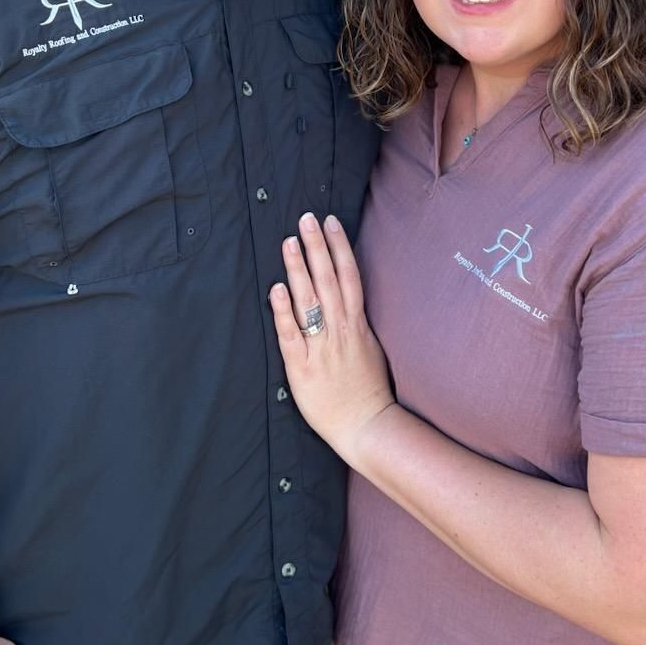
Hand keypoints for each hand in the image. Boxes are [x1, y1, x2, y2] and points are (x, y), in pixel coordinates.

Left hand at [270, 213, 394, 464]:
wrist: (366, 427)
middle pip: (328, 279)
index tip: (330, 222)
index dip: (339, 247)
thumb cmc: (368, 389)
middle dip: (317, 246)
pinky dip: (284, 311)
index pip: (349, 276)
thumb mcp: (369, 346)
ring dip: (298, 269)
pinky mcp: (303, 367)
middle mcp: (340, 330)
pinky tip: (276, 289)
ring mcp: (322, 347)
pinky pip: (292, 335)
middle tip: (306, 217)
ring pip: (309, 301)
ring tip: (288, 241)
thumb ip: (355, 320)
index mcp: (357, 324)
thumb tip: (346, 295)